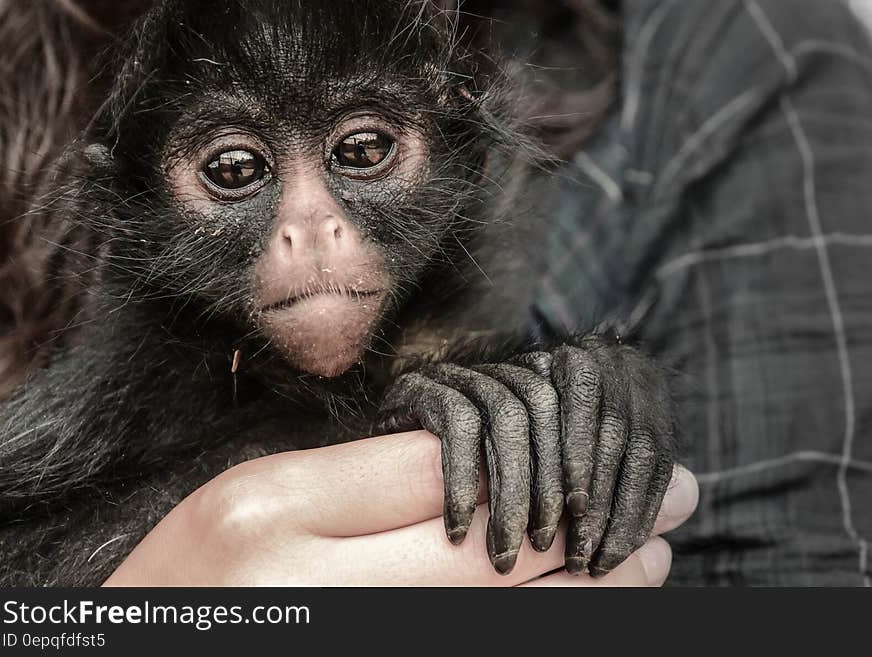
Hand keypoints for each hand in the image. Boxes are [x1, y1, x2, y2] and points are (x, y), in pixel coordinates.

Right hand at [103, 431, 696, 585]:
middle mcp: (315, 585)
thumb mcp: (262, 497)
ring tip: (650, 560)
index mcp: (275, 509)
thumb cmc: (193, 571)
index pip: (440, 469)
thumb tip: (485, 461)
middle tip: (671, 501)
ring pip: (495, 610)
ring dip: (586, 587)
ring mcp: (349, 637)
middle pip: (486, 549)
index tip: (602, 445)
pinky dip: (537, 623)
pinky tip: (580, 604)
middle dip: (588, 524)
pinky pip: (473, 644)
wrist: (133, 652)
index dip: (535, 457)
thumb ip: (367, 482)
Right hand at [379, 336, 676, 575]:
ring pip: (517, 417)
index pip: (615, 416)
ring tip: (511, 554)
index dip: (623, 481)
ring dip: (520, 492)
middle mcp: (522, 367)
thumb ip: (608, 485)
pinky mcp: (424, 385)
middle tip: (575, 556)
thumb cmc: (485, 498)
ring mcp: (471, 372)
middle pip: (570, 414)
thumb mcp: (555, 495)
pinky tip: (461, 528)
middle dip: (576, 491)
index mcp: (570, 382)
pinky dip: (465, 479)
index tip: (616, 546)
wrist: (379, 479)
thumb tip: (690, 494)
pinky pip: (458, 422)